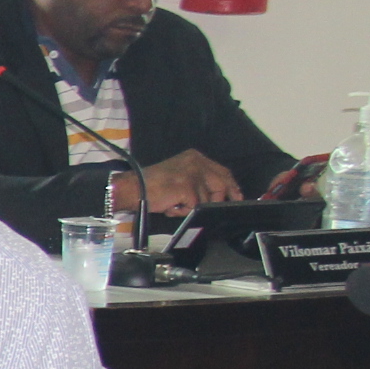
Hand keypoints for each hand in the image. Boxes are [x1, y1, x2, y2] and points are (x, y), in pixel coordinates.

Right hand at [120, 149, 240, 216]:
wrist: (132, 188)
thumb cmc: (151, 184)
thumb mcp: (179, 175)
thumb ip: (198, 180)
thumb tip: (217, 195)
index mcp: (195, 157)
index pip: (222, 171)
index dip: (231, 186)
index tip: (236, 197)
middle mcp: (196, 163)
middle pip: (221, 184)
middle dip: (219, 199)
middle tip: (218, 209)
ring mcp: (193, 175)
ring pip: (207, 199)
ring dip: (192, 207)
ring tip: (175, 205)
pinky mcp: (188, 189)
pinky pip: (194, 207)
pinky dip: (183, 211)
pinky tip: (171, 208)